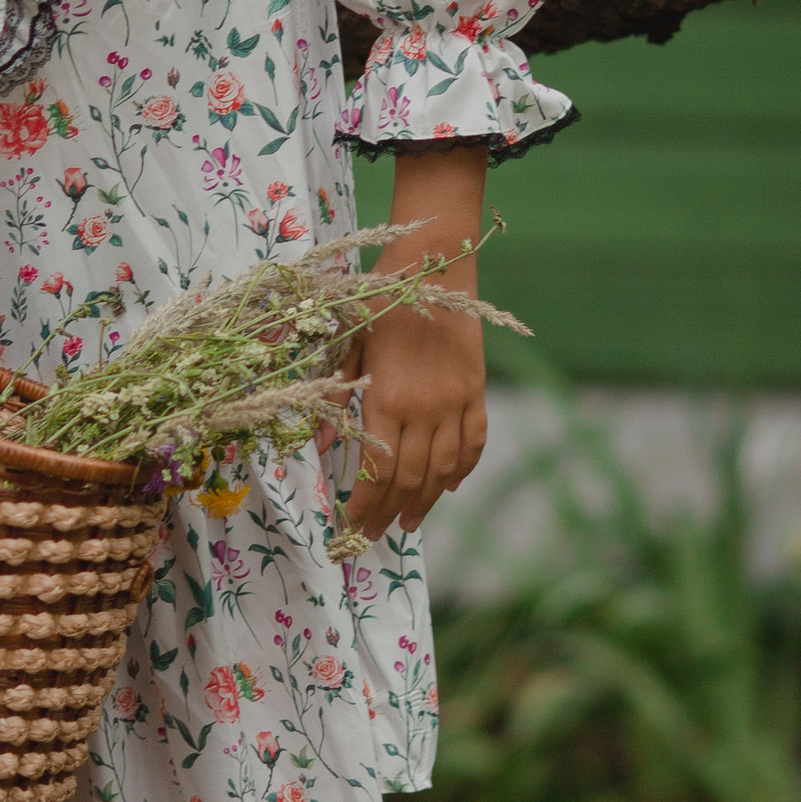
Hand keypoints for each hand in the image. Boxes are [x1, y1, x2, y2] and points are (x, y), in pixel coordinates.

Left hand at [342, 146, 490, 539]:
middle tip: (374, 536)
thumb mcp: (347, 342)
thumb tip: (324, 444)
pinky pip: (474, 443)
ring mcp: (456, 403)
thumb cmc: (380, 298)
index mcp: (388, 399)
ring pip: (444, 470)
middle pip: (410, 479)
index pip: (378, 470)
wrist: (435, 264)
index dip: (365, 505)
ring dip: (426, 502)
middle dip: (389, 513)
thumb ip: (336, 394)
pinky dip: (463, 471)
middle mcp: (425, 409)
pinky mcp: (476, 391)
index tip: (351, 526)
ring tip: (409, 523)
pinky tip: (449, 487)